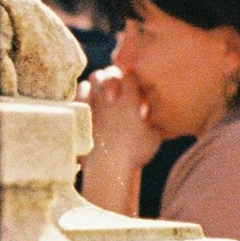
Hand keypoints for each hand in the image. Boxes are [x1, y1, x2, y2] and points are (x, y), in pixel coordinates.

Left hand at [78, 64, 160, 204]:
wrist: (107, 168)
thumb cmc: (134, 154)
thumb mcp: (154, 137)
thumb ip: (155, 120)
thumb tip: (160, 113)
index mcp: (131, 100)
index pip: (131, 74)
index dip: (133, 76)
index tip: (134, 83)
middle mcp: (112, 96)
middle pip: (111, 72)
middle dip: (115, 76)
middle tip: (118, 85)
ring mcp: (93, 102)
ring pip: (94, 77)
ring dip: (99, 80)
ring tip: (103, 89)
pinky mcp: (80, 110)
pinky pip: (80, 90)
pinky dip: (85, 90)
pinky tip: (90, 96)